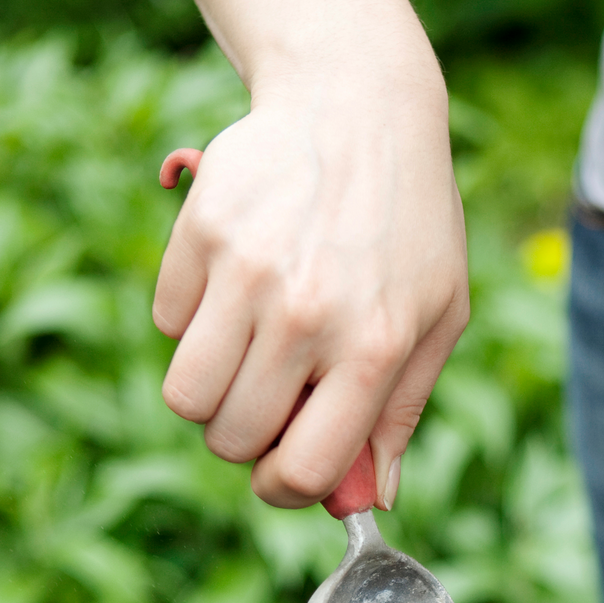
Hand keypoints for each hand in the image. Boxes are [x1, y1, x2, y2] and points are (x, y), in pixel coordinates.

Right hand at [153, 46, 467, 509]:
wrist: (358, 102)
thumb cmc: (408, 223)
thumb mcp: (436, 317)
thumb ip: (401, 413)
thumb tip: (368, 500)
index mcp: (373, 347)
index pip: (303, 470)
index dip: (283, 489)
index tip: (280, 473)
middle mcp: (308, 314)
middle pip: (231, 439)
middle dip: (244, 436)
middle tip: (269, 396)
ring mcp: (249, 271)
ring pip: (186, 394)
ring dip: (208, 390)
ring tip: (245, 350)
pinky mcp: (202, 230)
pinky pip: (167, 322)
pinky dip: (190, 319)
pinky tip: (233, 281)